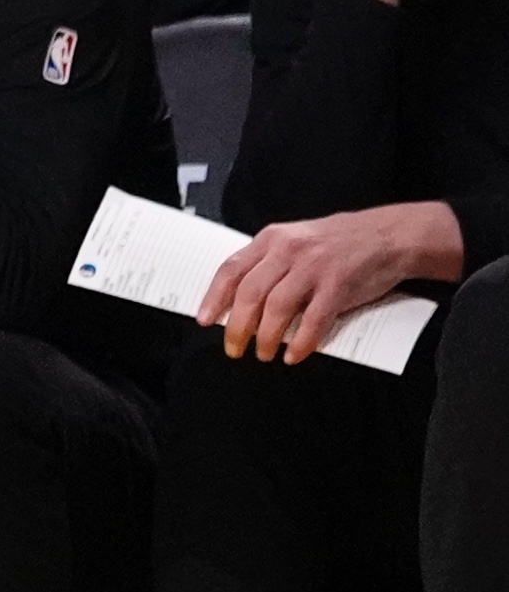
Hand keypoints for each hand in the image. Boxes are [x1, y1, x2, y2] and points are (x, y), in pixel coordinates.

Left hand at [204, 202, 463, 361]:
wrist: (386, 235)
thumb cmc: (338, 242)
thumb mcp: (295, 242)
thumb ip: (270, 264)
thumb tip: (240, 300)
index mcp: (272, 239)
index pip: (232, 269)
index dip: (214, 297)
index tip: (205, 321)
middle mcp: (288, 250)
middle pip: (250, 293)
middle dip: (237, 326)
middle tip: (234, 349)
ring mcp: (313, 267)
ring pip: (277, 308)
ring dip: (266, 337)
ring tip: (264, 354)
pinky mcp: (339, 285)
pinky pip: (314, 320)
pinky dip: (301, 342)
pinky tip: (294, 355)